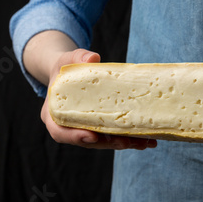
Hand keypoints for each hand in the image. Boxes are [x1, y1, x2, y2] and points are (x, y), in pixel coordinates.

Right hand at [41, 48, 157, 149]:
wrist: (69, 75)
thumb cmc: (66, 68)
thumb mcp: (67, 59)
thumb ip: (77, 57)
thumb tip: (92, 57)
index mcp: (54, 115)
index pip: (60, 132)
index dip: (76, 137)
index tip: (92, 136)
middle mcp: (70, 127)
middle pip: (88, 141)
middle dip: (109, 143)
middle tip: (126, 142)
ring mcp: (86, 130)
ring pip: (105, 142)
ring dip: (126, 143)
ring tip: (145, 142)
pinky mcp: (101, 129)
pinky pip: (115, 136)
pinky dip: (131, 138)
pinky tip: (148, 139)